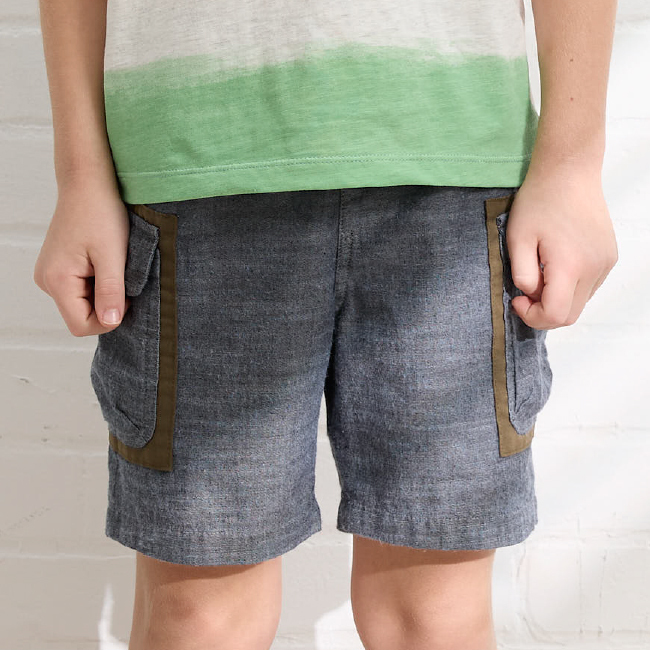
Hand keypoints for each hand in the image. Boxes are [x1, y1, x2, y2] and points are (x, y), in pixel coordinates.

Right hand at [33, 182, 131, 336]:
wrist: (88, 183)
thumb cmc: (101, 213)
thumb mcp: (113, 256)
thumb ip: (110, 291)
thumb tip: (110, 322)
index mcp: (57, 280)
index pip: (81, 325)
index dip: (109, 318)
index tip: (125, 294)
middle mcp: (47, 281)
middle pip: (81, 317)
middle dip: (106, 304)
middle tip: (121, 275)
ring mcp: (50, 275)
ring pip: (83, 304)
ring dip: (103, 292)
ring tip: (111, 264)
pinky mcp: (58, 268)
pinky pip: (81, 290)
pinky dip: (97, 282)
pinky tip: (104, 261)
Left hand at [506, 165, 617, 329]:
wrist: (569, 172)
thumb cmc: (539, 201)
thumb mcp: (517, 238)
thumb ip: (521, 273)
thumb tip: (529, 294)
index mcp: (570, 265)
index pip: (556, 315)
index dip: (532, 316)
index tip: (517, 299)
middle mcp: (594, 268)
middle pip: (570, 315)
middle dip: (543, 312)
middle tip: (524, 293)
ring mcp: (605, 263)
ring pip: (581, 303)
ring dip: (557, 299)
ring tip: (539, 273)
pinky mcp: (609, 257)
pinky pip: (589, 287)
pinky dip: (570, 288)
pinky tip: (554, 267)